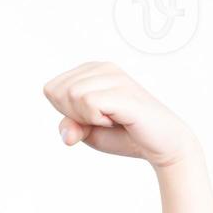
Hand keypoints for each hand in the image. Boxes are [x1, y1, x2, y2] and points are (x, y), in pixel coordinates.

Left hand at [41, 61, 197, 167]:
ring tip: (112, 119)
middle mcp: (102, 67)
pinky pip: (89, 103)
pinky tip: (117, 120)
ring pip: (72, 95)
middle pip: (58, 92)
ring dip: (87, 118)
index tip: (92, 117)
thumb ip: (69, 126)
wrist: (161, 145)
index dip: (65, 112)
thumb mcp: (86, 131)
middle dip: (74, 115)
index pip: (51, 89)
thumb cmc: (123, 134)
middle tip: (103, 120)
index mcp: (91, 70)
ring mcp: (114, 76)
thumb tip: (67, 135)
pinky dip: (97, 120)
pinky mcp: (123, 91)